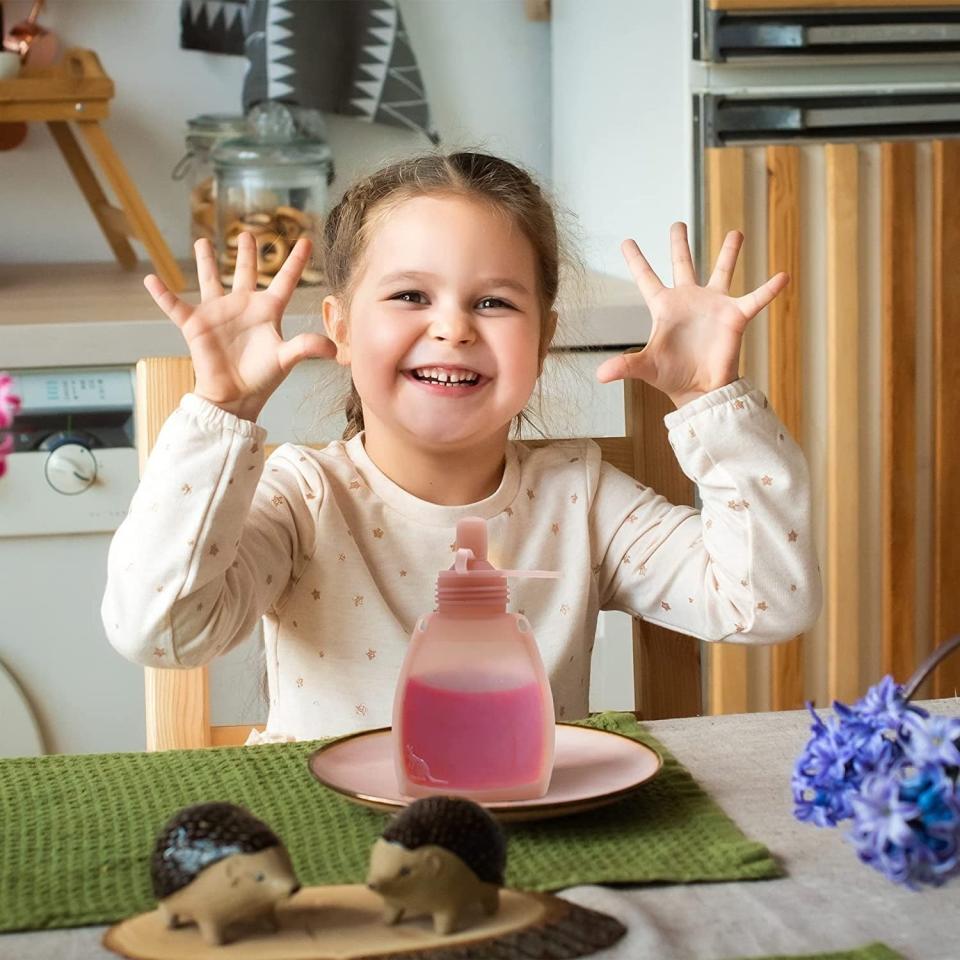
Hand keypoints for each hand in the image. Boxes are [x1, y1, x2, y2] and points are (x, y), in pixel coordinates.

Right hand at [143, 233, 336, 420]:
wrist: (234, 398)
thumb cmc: (262, 379)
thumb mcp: (286, 359)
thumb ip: (306, 348)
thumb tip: (333, 349)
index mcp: (268, 312)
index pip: (285, 281)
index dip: (296, 261)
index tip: (306, 239)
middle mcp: (243, 307)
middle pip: (246, 273)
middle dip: (247, 254)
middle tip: (247, 233)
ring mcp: (218, 313)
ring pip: (211, 280)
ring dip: (205, 261)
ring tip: (202, 241)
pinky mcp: (195, 325)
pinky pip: (175, 306)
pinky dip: (162, 294)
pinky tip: (151, 279)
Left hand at [595, 222, 788, 407]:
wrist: (700, 390)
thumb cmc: (672, 376)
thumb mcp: (646, 368)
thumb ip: (624, 367)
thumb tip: (599, 375)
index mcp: (664, 308)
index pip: (646, 278)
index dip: (636, 260)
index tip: (626, 241)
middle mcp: (689, 300)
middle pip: (683, 264)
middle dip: (680, 243)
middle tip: (677, 223)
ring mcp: (713, 305)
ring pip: (721, 271)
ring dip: (729, 253)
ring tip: (736, 232)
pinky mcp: (735, 317)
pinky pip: (755, 299)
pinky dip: (769, 290)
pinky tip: (782, 276)